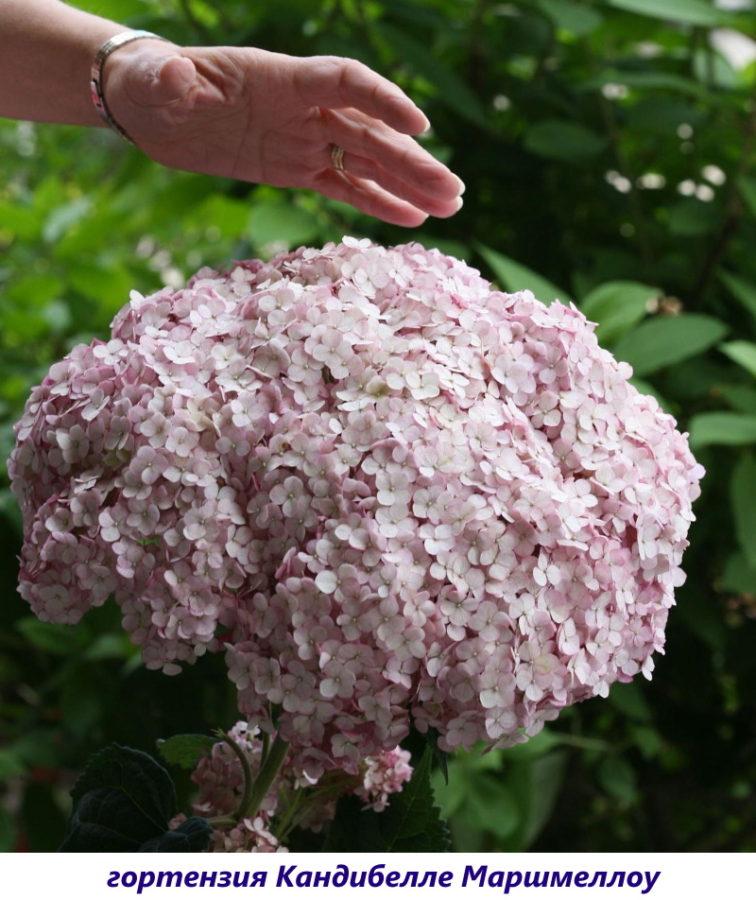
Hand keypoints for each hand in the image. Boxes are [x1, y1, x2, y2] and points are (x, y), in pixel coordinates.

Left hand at [104, 41, 464, 226]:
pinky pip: (343, 187)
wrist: (151, 106)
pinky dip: (376, 202)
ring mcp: (303, 139)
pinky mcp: (295, 168)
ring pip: (367, 162)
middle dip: (413, 161)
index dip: (383, 101)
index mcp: (279, 79)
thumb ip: (170, 79)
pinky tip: (411, 218)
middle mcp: (302, 109)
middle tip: (453, 190)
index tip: (421, 126)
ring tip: (450, 206)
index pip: (344, 83)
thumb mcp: (155, 82)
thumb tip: (177, 77)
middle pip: (370, 132)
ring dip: (409, 183)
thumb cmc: (153, 85)